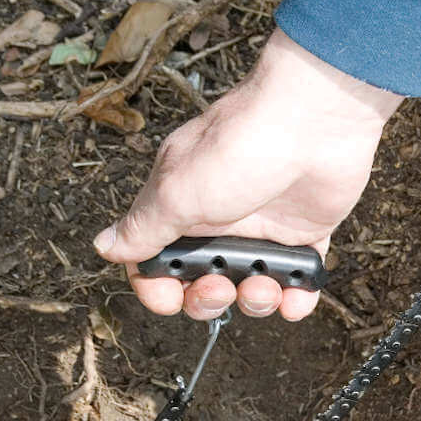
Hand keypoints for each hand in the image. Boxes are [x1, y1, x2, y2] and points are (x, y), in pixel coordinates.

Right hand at [94, 29, 402, 321]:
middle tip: (221, 288)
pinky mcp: (303, 232)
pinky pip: (298, 278)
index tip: (170, 298)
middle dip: (208, 299)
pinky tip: (297, 298)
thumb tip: (105, 247)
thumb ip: (145, 226)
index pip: (156, 259)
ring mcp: (262, 226)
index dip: (158, 286)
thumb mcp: (179, 190)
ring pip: (250, 286)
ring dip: (255, 300)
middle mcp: (219, 218)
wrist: (316, 120)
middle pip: (202, 281)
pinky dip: (298, 296)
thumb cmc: (242, 143)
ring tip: (267, 287)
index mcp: (180, 205)